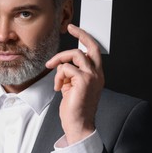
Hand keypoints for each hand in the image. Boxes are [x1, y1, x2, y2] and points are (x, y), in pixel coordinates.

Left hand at [46, 24, 104, 144]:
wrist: (78, 125)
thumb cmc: (74, 108)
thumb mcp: (72, 86)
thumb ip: (71, 73)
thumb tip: (63, 64)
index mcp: (96, 74)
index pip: (94, 51)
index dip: (85, 38)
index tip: (75, 30)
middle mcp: (97, 73)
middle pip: (90, 46)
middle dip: (81, 33)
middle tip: (70, 28)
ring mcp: (92, 76)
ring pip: (74, 55)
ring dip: (60, 61)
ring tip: (55, 73)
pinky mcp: (83, 81)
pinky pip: (65, 68)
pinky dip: (58, 77)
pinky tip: (58, 88)